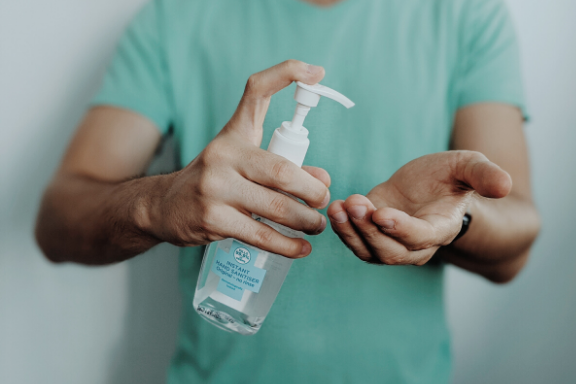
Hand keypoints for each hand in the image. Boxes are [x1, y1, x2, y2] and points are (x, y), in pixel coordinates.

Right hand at [146, 60, 329, 257]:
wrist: (162, 206)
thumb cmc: (213, 180)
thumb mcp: (243, 162)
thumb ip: (283, 167)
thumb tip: (323, 180)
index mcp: (234, 134)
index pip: (256, 91)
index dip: (287, 74)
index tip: (316, 73)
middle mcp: (224, 156)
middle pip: (281, 170)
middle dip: (312, 191)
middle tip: (323, 201)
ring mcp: (215, 188)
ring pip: (276, 207)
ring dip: (306, 221)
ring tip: (316, 227)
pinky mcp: (212, 219)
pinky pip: (260, 235)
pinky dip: (287, 245)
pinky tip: (300, 249)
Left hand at [327, 151, 511, 264]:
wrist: (431, 183)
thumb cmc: (451, 177)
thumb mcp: (470, 166)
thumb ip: (485, 175)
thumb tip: (504, 185)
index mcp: (441, 228)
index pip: (421, 238)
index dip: (401, 230)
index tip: (382, 214)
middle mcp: (416, 243)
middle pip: (391, 252)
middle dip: (369, 231)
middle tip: (354, 205)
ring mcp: (392, 241)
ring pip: (370, 251)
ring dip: (351, 232)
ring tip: (338, 207)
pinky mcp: (372, 233)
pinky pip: (356, 241)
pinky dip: (343, 229)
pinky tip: (334, 208)